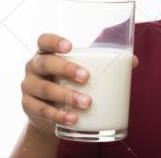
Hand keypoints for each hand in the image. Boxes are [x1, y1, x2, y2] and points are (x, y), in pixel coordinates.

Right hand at [20, 33, 138, 130]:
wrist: (49, 113)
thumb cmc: (68, 83)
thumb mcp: (80, 71)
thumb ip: (102, 64)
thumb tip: (133, 61)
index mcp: (45, 52)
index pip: (43, 40)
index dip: (54, 41)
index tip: (70, 47)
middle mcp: (33, 67)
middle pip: (45, 63)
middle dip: (66, 69)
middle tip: (87, 77)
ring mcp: (28, 86)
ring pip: (44, 89)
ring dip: (67, 96)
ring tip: (87, 103)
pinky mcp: (28, 106)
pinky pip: (42, 111)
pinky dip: (58, 116)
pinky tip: (73, 119)